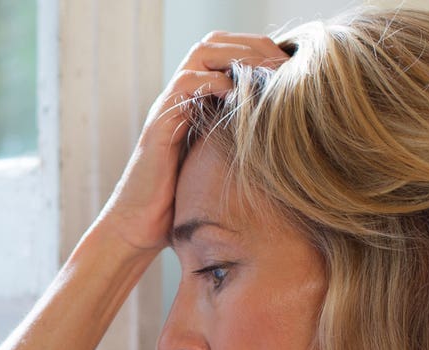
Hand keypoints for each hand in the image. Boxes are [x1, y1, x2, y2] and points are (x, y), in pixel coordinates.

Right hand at [96, 31, 288, 251]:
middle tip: (281, 64)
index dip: (258, 49)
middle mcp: (181, 98)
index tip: (289, 65)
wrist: (140, 228)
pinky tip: (240, 98)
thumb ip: (242, 145)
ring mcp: (169, 107)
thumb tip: (287, 145)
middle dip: (252, 46)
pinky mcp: (160, 123)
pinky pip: (186, 84)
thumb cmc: (181, 205)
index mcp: (196, 101)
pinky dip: (215, 83)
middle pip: (214, 42)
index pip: (226, 51)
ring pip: (200, 54)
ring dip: (237, 57)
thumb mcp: (221, 166)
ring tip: (266, 74)